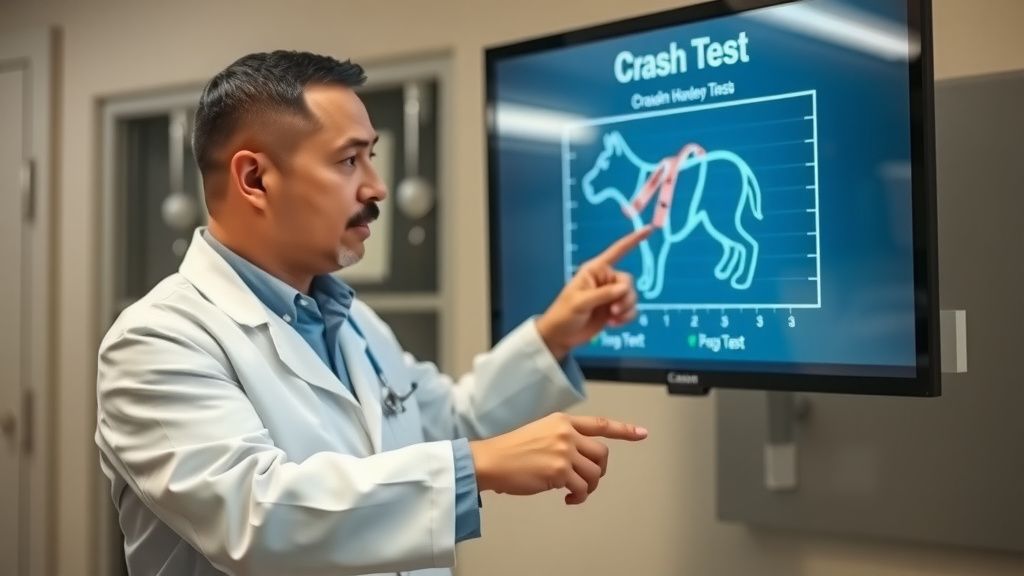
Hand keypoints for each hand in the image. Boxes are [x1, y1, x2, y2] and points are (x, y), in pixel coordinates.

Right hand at [469, 413, 647, 504]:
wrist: (490, 460)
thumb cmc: (510, 451)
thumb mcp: (539, 432)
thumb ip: (562, 440)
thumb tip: (578, 461)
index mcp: (562, 421)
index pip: (600, 424)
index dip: (624, 430)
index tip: (641, 433)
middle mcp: (566, 433)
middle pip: (602, 454)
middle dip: (600, 471)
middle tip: (589, 481)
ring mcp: (564, 451)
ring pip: (594, 473)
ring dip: (589, 487)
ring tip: (575, 492)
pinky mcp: (559, 470)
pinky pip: (582, 488)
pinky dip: (579, 497)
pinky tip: (569, 499)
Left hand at [536, 226, 651, 358]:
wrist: (561, 336)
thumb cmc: (564, 314)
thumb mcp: (580, 302)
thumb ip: (603, 294)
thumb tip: (625, 288)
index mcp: (595, 270)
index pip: (617, 251)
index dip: (633, 240)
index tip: (648, 229)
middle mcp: (605, 280)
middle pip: (628, 281)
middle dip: (626, 297)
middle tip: (614, 310)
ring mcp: (611, 296)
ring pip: (632, 296)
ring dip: (627, 308)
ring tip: (614, 318)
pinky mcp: (614, 310)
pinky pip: (631, 309)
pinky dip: (627, 317)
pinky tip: (614, 324)